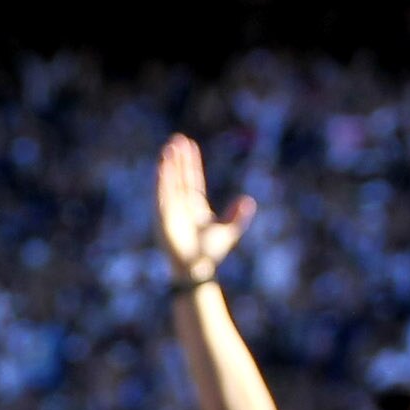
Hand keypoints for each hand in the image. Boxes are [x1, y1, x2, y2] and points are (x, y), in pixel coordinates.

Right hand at [156, 134, 254, 286]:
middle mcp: (180, 205)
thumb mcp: (228, 230)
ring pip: (168, 183)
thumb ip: (237, 215)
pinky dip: (161, 181)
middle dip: (178, 159)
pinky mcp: (162, 218)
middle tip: (177, 139)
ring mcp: (170, 210)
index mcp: (194, 206)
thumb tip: (248, 200)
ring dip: (168, 166)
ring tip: (169, 148)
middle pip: (178, 177)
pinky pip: (161, 195)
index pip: (191, 180)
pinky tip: (162, 167)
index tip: (189, 146)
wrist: (197, 269)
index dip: (190, 163)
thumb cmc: (210, 252)